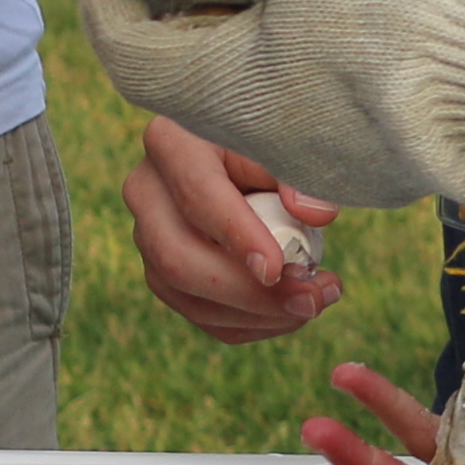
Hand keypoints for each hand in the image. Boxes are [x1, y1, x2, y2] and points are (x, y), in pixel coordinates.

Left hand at [73, 0, 464, 217]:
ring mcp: (331, 161)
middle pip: (182, 74)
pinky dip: (291, 54)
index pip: (124, 47)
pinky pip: (309, 106)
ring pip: (249, 91)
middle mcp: (267, 146)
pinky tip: (329, 7)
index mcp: (229, 95)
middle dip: (163, 6)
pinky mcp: (383, 159)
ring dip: (231, 29)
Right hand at [125, 115, 339, 343]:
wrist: (233, 152)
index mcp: (170, 142)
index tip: (277, 267)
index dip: (236, 236)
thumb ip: (298, 173)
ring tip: (312, 304)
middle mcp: (146, 192)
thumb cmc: (259, 141)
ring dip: (255, 314)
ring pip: (185, 294)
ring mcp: (146, 236)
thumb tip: (318, 214)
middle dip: (247, 292)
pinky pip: (197, 313)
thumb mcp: (280, 142)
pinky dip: (247, 323)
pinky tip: (289, 313)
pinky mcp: (161, 272)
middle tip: (309, 300)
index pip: (196, 196)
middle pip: (177, 258)